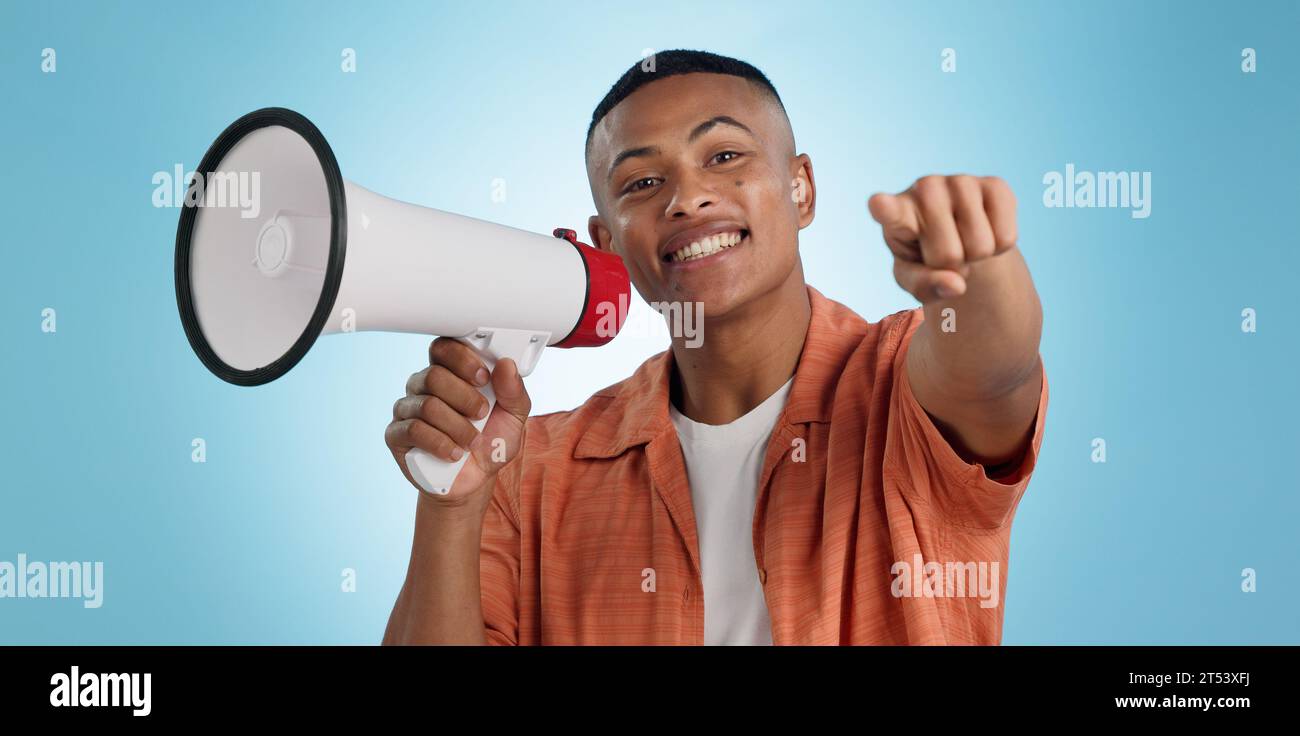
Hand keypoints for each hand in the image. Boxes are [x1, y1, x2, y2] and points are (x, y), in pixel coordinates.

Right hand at [384, 337, 530, 507]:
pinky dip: (440, 443)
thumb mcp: (514, 417)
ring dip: (457, 426)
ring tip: (471, 441)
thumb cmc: (491, 443)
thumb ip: (513, 391)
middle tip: (481, 414)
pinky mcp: (396, 435)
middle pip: (434, 375)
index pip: (443, 348)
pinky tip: (454, 453)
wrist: (475, 480)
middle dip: (465, 397)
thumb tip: (507, 364)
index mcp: (450, 373)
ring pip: (427, 404)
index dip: (462, 359)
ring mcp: (407, 409)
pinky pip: (413, 429)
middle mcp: (423, 386)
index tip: (483, 378)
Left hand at [868, 175, 1017, 303]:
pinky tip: (985, 230)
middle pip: (948, 254)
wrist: (957, 235)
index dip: (885, 208)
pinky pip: (1006, 237)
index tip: (878, 205)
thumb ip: (926, 287)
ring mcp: (960, 181)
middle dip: (952, 266)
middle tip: (945, 253)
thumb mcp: (915, 280)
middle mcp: (925, 189)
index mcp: (896, 213)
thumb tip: (957, 285)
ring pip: (981, 246)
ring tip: (963, 240)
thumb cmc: (925, 258)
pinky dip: (999, 247)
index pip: (889, 210)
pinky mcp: (995, 184)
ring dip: (977, 257)